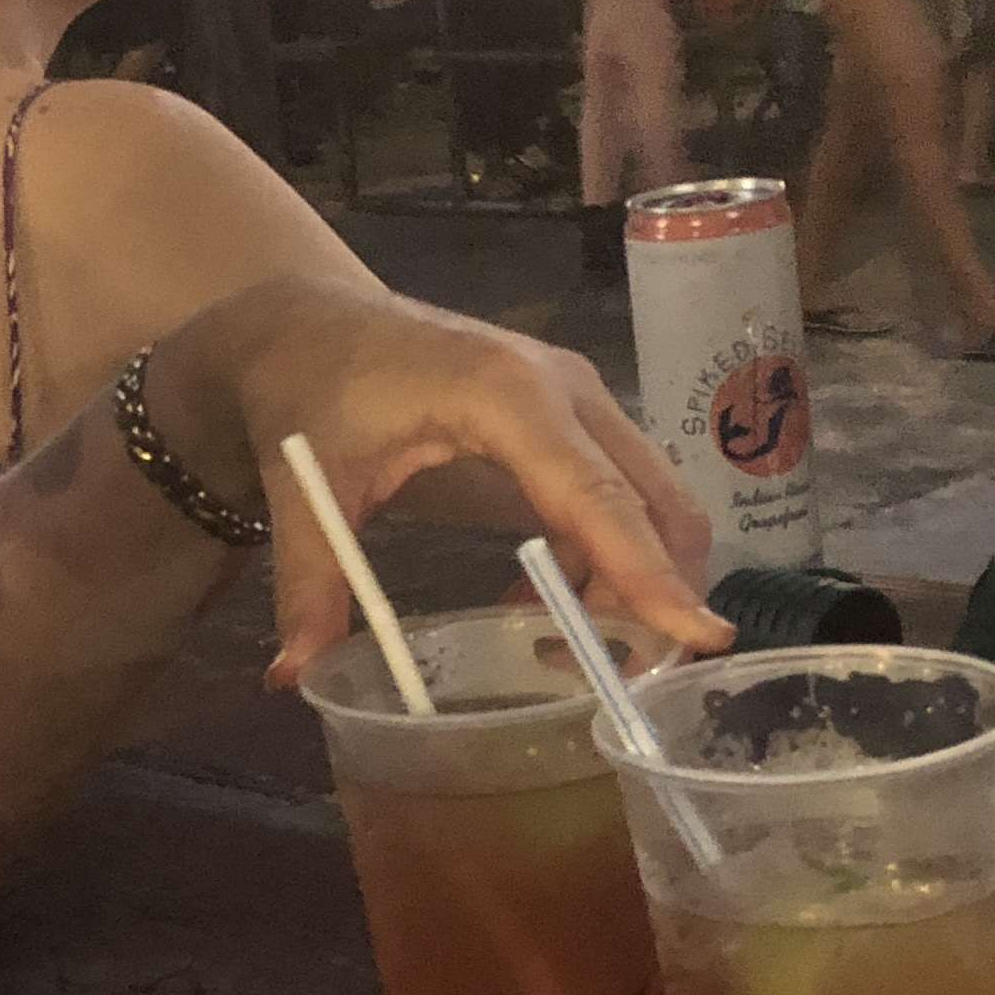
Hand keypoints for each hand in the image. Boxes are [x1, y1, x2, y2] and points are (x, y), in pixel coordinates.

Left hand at [145, 278, 726, 682]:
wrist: (307, 319)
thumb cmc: (308, 387)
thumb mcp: (302, 483)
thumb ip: (310, 580)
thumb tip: (293, 675)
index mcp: (506, 395)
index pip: (596, 495)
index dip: (647, 570)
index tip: (701, 635)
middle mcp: (564, 388)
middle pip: (653, 499)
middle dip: (658, 589)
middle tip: (621, 675)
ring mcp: (577, 396)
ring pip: (649, 499)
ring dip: (630, 578)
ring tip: (558, 647)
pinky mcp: (572, 413)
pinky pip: (621, 493)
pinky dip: (607, 556)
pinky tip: (537, 601)